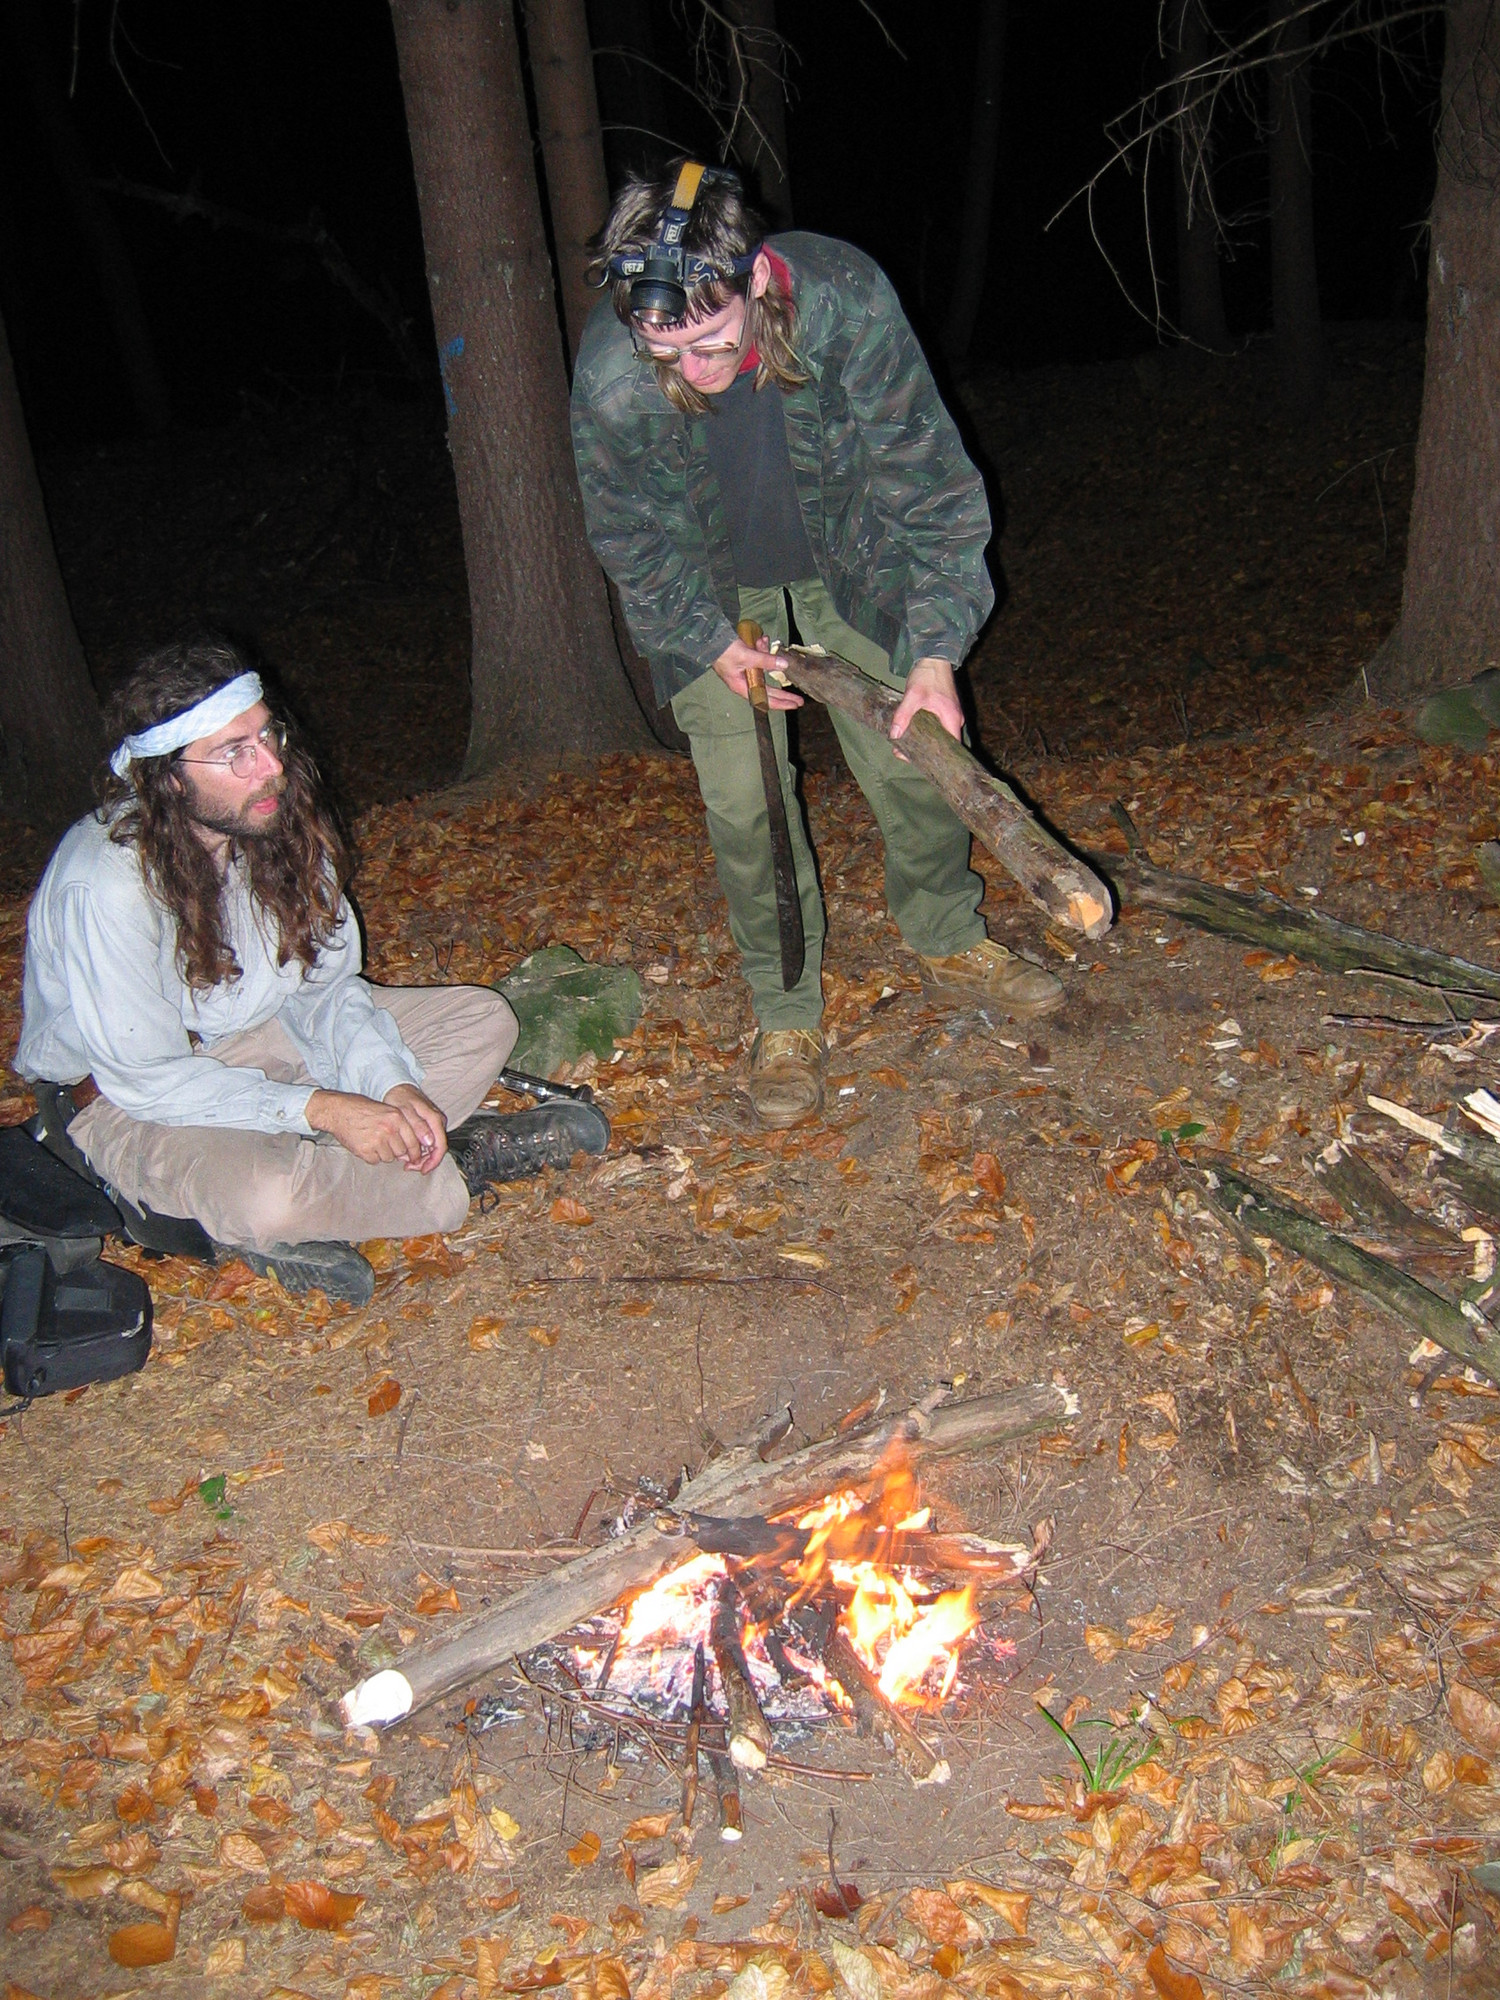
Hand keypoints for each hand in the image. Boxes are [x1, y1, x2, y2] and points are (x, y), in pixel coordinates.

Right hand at [306, 1085, 448, 1172]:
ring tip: (374, 1141)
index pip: (413, 1142)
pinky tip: (366, 1144)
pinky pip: (375, 1161)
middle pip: (402, 1152)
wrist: (338, 1111)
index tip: (415, 1157)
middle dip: (397, 1151)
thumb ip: (400, 1127)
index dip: (415, 1152)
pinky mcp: (365, 1150)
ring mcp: (376, 1141)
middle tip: (386, 1144)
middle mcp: (388, 1129)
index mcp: (396, 1117)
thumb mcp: (386, 1110)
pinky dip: (372, 1156)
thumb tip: (409, 1151)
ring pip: (389, 1158)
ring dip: (384, 1154)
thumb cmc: (361, 1109)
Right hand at [711, 632, 802, 709]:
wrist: (707, 639)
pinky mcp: (744, 662)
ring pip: (763, 669)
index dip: (781, 703)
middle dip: (783, 693)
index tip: (795, 704)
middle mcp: (744, 683)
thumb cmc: (723, 651)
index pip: (766, 699)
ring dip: (766, 655)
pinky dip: (761, 649)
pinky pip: (758, 659)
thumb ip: (765, 661)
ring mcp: (744, 673)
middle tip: (799, 700)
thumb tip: (784, 665)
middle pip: (768, 691)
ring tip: (763, 640)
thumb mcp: (746, 656)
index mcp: (742, 687)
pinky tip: (760, 638)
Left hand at [889, 658, 962, 758]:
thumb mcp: (913, 696)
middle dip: (926, 751)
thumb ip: (903, 715)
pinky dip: (927, 733)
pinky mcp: (946, 709)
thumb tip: (894, 735)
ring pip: (941, 735)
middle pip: (945, 744)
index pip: (951, 748)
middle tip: (906, 755)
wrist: (934, 657)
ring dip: (925, 742)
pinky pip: (939, 727)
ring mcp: (951, 714)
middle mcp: (955, 719)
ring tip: (906, 747)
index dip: (938, 758)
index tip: (921, 763)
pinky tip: (913, 734)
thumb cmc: (927, 675)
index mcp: (952, 719)